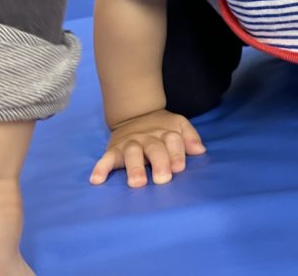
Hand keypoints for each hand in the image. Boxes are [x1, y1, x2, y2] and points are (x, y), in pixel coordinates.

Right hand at [90, 109, 205, 187]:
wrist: (135, 115)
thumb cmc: (162, 128)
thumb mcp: (178, 125)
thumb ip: (190, 137)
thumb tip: (200, 150)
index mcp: (166, 132)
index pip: (174, 140)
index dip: (177, 153)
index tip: (179, 168)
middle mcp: (148, 138)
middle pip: (154, 148)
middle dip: (159, 162)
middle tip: (163, 179)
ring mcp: (130, 144)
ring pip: (132, 153)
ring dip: (134, 168)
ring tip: (137, 183)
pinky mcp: (114, 150)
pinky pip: (106, 158)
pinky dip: (101, 168)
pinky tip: (97, 179)